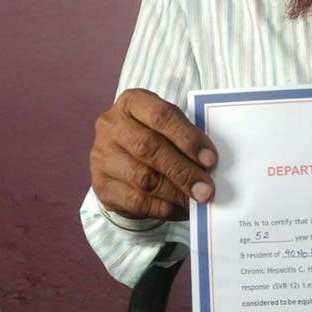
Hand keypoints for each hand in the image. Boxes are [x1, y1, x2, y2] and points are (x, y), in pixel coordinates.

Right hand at [89, 88, 217, 221]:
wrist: (120, 158)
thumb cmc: (153, 136)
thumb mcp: (167, 127)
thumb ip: (186, 138)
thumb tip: (209, 166)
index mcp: (132, 102)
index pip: (161, 116)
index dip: (188, 138)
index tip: (210, 159)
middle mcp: (111, 125)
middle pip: (149, 148)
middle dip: (183, 171)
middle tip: (206, 189)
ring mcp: (102, 155)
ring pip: (143, 178)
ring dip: (175, 193)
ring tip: (197, 200)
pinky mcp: (101, 185)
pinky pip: (136, 201)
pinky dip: (164, 208)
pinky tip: (181, 210)